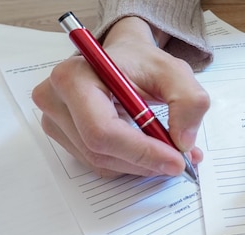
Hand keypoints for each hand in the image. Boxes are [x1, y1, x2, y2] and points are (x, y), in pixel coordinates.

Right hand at [32, 17, 209, 176]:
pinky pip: (99, 164)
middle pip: (101, 152)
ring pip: (101, 163)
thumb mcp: (175, 72)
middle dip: (145, 161)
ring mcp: (54, 120)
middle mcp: (55, 99)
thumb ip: (189, 102)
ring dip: (140, 165)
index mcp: (74, 76)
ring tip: (168, 151)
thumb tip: (183, 143)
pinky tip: (147, 149)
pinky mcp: (63, 135)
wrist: (124, 58)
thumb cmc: (142, 62)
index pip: (102, 130)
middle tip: (180, 161)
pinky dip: (129, 163)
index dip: (142, 152)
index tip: (176, 160)